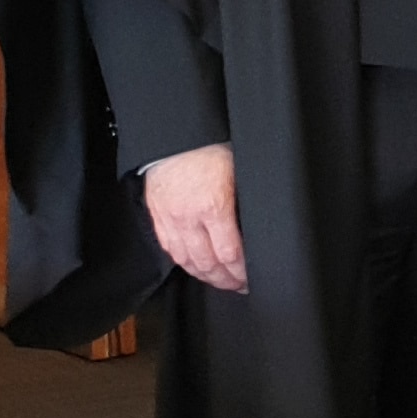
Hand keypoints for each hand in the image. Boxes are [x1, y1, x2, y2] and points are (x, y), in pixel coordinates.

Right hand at [142, 143, 246, 291]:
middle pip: (208, 264)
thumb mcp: (238, 171)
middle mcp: (189, 218)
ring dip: (205, 275)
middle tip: (238, 286)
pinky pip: (169, 248)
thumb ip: (245, 201)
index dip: (241, 273)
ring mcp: (169, 219)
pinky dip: (184, 262)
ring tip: (219, 281)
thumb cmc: (210, 146)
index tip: (250, 278)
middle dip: (225, 280)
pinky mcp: (156, 216)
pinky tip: (195, 266)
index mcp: (214, 207)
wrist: (174, 131)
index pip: (230, 254)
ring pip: (187, 261)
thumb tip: (259, 223)